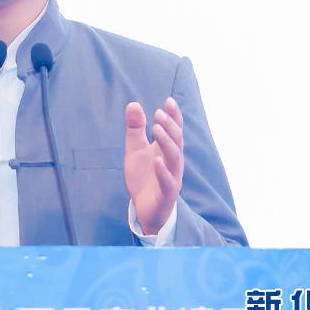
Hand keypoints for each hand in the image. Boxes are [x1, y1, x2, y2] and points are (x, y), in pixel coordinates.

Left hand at [123, 97, 183, 234]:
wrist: (143, 208)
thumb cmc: (143, 177)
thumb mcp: (134, 149)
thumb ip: (135, 129)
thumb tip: (133, 104)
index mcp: (167, 150)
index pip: (174, 130)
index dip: (174, 116)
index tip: (169, 101)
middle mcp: (173, 162)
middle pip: (176, 142)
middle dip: (170, 126)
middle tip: (158, 113)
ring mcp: (172, 178)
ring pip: (174, 159)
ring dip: (167, 143)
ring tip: (157, 129)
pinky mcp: (166, 194)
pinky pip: (168, 182)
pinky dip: (163, 171)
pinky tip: (157, 160)